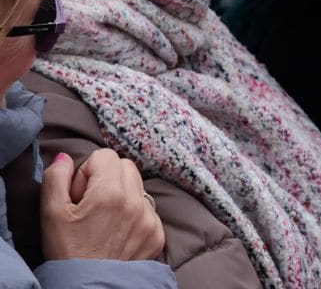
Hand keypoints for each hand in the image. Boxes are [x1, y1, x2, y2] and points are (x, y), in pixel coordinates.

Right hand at [41, 150, 164, 261]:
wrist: (88, 288)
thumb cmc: (66, 252)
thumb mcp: (52, 214)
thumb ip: (56, 178)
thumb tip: (65, 157)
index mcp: (110, 193)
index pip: (106, 155)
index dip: (88, 171)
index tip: (80, 193)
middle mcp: (136, 202)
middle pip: (126, 167)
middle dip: (107, 178)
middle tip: (91, 204)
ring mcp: (150, 219)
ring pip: (139, 188)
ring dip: (122, 196)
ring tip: (103, 221)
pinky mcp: (158, 234)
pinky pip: (149, 210)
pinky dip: (134, 215)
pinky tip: (117, 233)